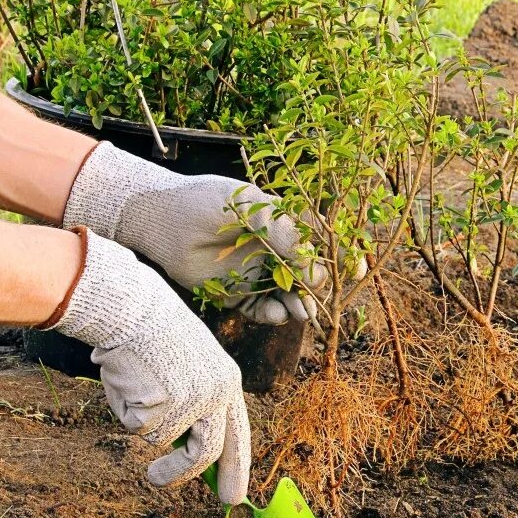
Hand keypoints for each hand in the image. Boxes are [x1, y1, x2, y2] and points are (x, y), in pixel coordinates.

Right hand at [48, 227, 249, 502]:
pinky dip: (127, 409)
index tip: (234, 495)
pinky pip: (137, 427)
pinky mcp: (161, 406)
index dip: (236, 467)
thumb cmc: (156, 334)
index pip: (238, 435)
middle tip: (158, 481)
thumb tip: (189, 451)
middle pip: (207, 452)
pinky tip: (129, 379)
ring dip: (144, 425)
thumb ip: (197, 404)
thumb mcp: (192, 366)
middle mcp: (216, 395)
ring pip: (162, 440)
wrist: (134, 308)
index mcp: (228, 382)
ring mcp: (190, 402)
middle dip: (183, 475)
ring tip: (135, 390)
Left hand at [62, 142, 325, 324]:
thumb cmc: (206, 203)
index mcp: (282, 222)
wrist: (161, 219)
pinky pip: (262, 309)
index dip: (339, 257)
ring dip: (300, 305)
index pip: (320, 241)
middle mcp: (273, 249)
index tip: (356, 270)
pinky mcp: (236, 293)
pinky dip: (273, 314)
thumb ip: (285, 236)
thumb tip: (316, 268)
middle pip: (308, 274)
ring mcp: (256, 272)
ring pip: (288, 295)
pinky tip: (277, 314)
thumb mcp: (252, 210)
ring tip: (302, 313)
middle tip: (323, 299)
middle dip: (319, 289)